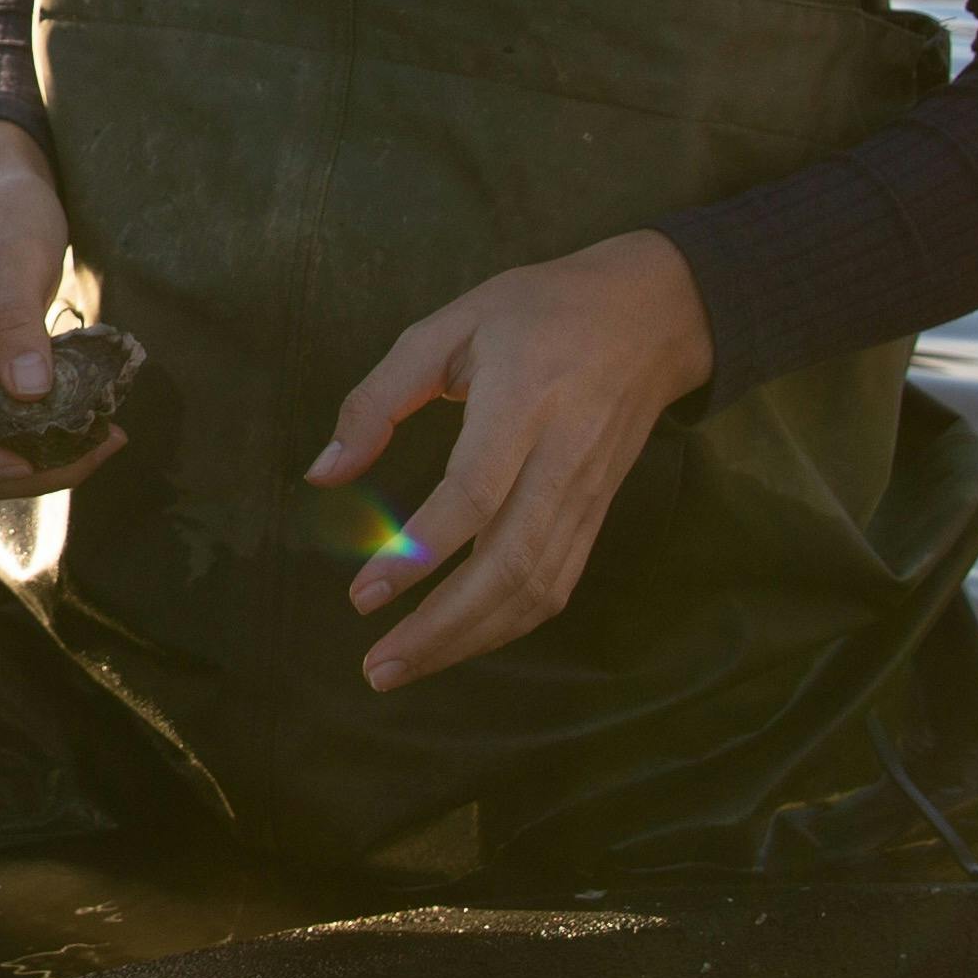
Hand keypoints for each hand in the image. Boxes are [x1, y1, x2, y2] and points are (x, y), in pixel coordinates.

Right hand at [0, 122, 121, 494]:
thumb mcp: (15, 256)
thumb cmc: (3, 213)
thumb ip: (17, 322)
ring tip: (104, 441)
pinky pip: (15, 433)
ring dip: (43, 465)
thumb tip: (30, 395)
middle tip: (89, 451)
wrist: (6, 191)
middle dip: (19, 474)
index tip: (21, 457)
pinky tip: (100, 425)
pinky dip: (54, 442)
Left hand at [310, 230, 712, 689]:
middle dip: (442, 629)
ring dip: (469, 640)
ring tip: (404, 668)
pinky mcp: (599, 515)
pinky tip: (459, 642)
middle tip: (377, 667)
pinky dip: (506, 626)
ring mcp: (588, 494)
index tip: (364, 596)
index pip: (474, 494)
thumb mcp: (450, 325)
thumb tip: (323, 474)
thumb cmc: (540, 310)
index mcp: (523, 401)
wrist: (655, 313)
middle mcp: (562, 458)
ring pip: (536, 589)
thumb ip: (377, 398)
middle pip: (509, 565)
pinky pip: (557, 585)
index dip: (420, 553)